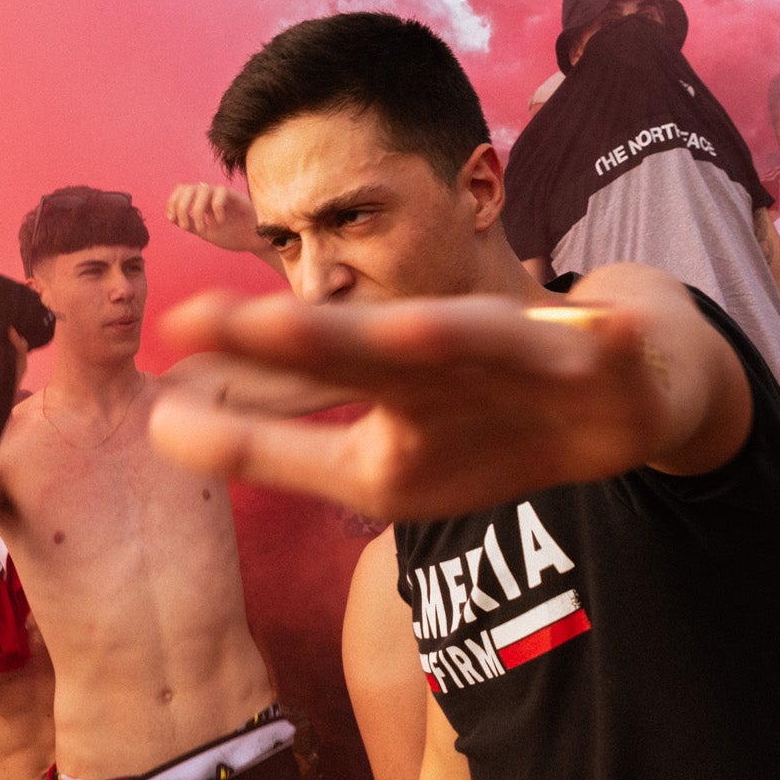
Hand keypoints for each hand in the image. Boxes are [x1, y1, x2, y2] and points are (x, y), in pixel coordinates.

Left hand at [147, 290, 680, 520]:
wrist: (624, 390)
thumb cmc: (483, 418)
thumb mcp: (375, 460)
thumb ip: (269, 449)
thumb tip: (155, 432)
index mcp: (389, 383)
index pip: (308, 368)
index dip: (247, 353)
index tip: (176, 326)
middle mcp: (446, 354)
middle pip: (376, 345)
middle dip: (319, 335)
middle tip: (250, 319)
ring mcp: (528, 352)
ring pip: (484, 339)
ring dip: (448, 333)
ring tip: (406, 331)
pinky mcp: (605, 359)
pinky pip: (605, 355)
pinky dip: (601, 341)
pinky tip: (600, 329)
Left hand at [166, 183, 268, 255]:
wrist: (254, 241)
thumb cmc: (231, 235)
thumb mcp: (205, 232)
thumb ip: (189, 224)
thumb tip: (170, 216)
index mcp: (202, 201)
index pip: (182, 190)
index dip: (173, 202)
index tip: (172, 219)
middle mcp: (212, 195)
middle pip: (189, 188)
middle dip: (182, 206)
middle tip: (186, 227)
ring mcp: (224, 195)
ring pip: (203, 189)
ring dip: (197, 210)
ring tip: (202, 228)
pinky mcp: (237, 197)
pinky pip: (221, 193)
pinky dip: (215, 208)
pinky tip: (218, 221)